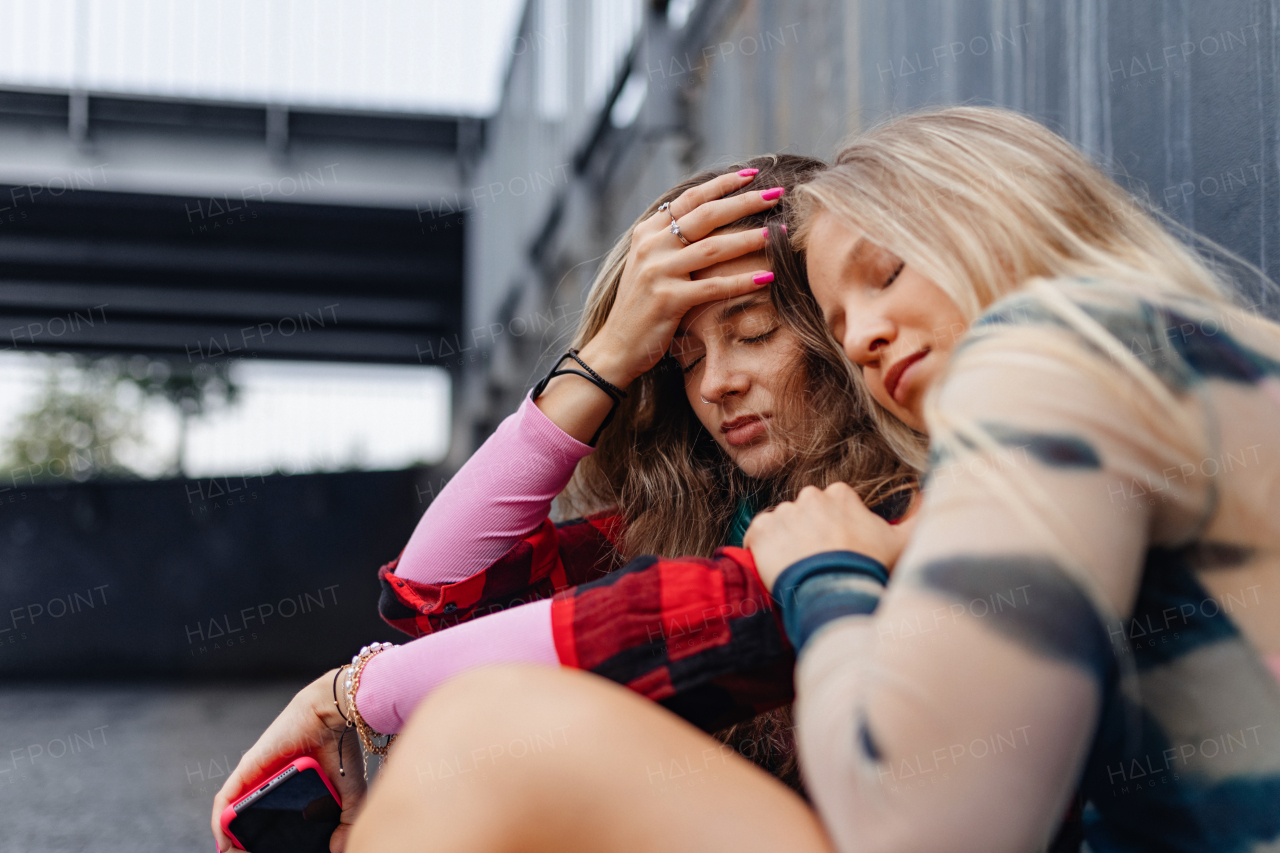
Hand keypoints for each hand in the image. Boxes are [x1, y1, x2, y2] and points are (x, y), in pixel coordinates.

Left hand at [211, 669, 365, 852]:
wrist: (333, 718)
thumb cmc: (343, 750)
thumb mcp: (349, 796)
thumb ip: (345, 823)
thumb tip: (337, 849)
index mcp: (292, 792)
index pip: (273, 822)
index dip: (269, 840)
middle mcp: (271, 785)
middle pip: (249, 820)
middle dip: (247, 843)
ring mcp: (257, 777)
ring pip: (233, 813)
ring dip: (230, 837)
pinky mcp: (247, 769)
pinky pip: (225, 800)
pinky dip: (221, 822)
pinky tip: (224, 842)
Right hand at [576, 169, 785, 387]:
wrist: (616, 346)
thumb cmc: (642, 306)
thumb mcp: (649, 264)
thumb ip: (670, 240)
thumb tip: (706, 213)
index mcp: (647, 232)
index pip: (690, 198)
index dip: (723, 184)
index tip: (751, 174)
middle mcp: (651, 247)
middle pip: (706, 215)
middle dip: (745, 201)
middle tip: (776, 193)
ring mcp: (658, 272)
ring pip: (714, 248)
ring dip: (750, 238)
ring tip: (777, 231)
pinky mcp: (668, 300)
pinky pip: (714, 286)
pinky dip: (743, 280)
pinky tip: (767, 277)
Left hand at [744, 483, 919, 592]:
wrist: (836, 590)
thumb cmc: (870, 566)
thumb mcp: (904, 541)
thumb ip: (920, 516)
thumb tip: (936, 495)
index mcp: (839, 494)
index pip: (830, 503)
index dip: (833, 526)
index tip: (837, 546)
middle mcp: (809, 497)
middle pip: (804, 512)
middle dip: (808, 532)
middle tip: (817, 560)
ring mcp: (783, 513)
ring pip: (781, 523)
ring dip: (786, 541)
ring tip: (798, 568)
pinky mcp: (761, 531)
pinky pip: (755, 534)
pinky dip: (760, 547)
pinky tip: (773, 565)